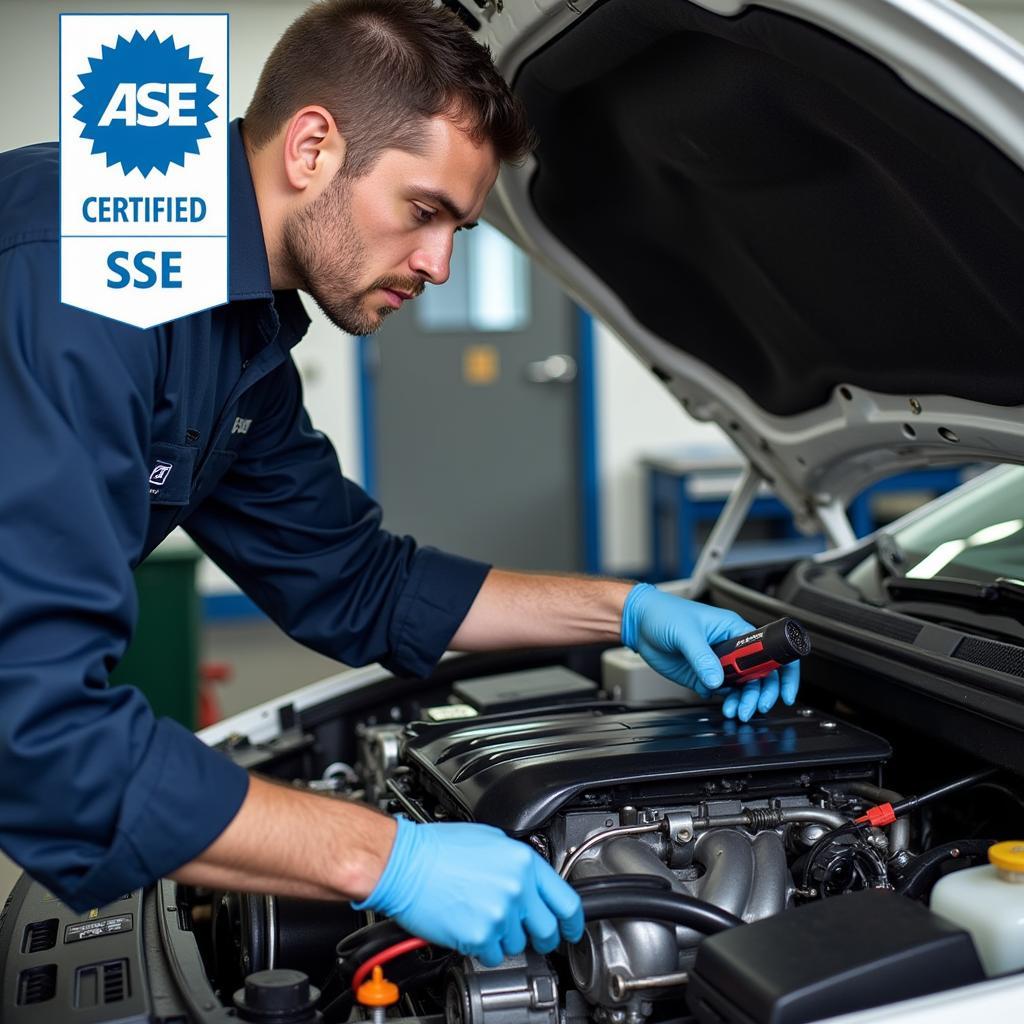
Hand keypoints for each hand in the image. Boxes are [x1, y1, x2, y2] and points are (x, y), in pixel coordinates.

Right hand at [355, 817, 583, 965]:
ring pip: (518, 945)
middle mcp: (516, 889)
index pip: (566, 901)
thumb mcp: (490, 840)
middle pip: (547, 930)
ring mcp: (499, 915)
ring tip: (482, 916)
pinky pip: (493, 954)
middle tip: (528, 932)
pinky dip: (483, 947)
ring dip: (505, 938)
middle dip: (541, 936)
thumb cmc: (439, 848)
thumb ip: (518, 863)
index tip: (571, 929)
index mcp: (523, 862)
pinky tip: (469, 925)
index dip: (572, 921)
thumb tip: (532, 882)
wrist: (406, 864)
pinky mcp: (479, 936)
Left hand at [620, 583, 799, 720]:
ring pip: (743, 687)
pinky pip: (723, 693)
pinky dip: (728, 702)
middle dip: (761, 693)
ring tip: (737, 711)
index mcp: (734, 630)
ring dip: (744, 701)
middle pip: (760, 674)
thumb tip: (716, 679)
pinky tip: (724, 706)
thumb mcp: (685, 632)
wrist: (639, 624)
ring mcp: (718, 663)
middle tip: (754, 707)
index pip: (769, 650)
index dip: (782, 671)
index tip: (782, 691)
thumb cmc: (664, 613)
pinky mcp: (704, 676)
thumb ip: (701, 656)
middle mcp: (730, 648)